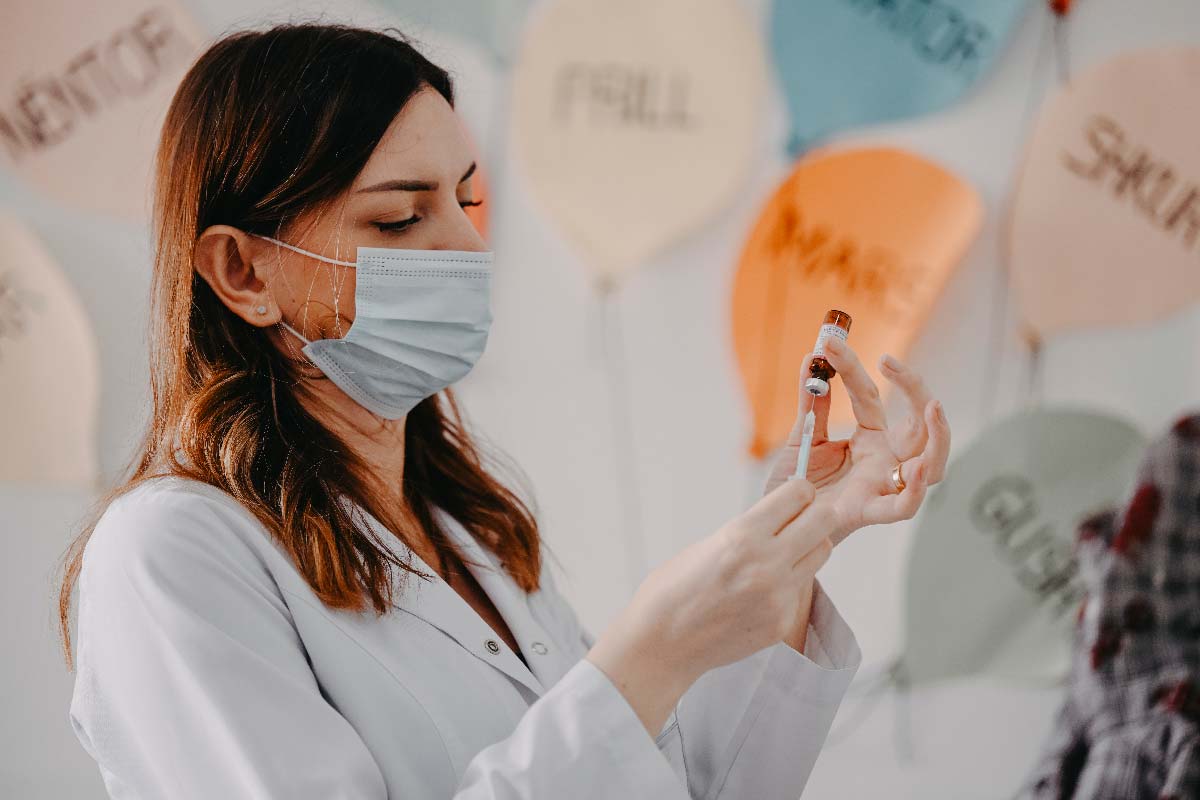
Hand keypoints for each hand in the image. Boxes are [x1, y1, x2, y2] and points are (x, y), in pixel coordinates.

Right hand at [587, 478, 834, 734]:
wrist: (662, 644)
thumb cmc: (674, 589)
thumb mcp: (710, 544)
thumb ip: (750, 531)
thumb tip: (785, 516)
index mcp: (742, 535)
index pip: (799, 493)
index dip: (799, 491)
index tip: (794, 497)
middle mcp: (767, 563)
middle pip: (825, 519)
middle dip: (815, 513)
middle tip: (800, 519)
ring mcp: (778, 595)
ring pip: (822, 552)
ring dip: (809, 546)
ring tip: (782, 553)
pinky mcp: (782, 621)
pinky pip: (802, 587)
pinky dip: (789, 582)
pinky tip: (761, 591)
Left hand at [762, 337, 950, 544]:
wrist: (777, 523)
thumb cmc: (796, 483)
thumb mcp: (801, 436)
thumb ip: (810, 402)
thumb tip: (811, 357)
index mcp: (870, 438)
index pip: (871, 396)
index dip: (854, 368)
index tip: (832, 343)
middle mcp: (884, 460)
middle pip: (919, 426)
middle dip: (916, 391)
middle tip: (894, 364)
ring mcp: (882, 485)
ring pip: (930, 465)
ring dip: (938, 437)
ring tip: (932, 407)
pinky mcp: (869, 511)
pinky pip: (903, 506)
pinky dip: (915, 491)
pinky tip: (915, 471)